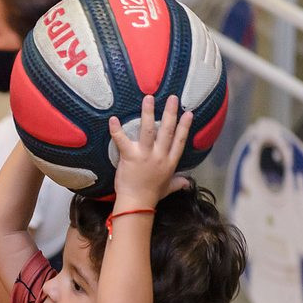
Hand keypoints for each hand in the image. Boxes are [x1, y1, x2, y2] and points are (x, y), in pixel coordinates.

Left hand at [109, 94, 192, 208]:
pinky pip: (122, 140)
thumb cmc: (151, 196)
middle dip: (171, 113)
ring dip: (148, 113)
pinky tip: (113, 119)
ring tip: (149, 98)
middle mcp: (160, 156)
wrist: (136, 204)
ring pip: (149, 130)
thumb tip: (188, 182)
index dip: (185, 126)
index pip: (180, 141)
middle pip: (167, 131)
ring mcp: (145, 155)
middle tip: (173, 97)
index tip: (189, 112)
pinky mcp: (130, 157)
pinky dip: (117, 130)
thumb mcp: (169, 188)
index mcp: (170, 162)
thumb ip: (178, 183)